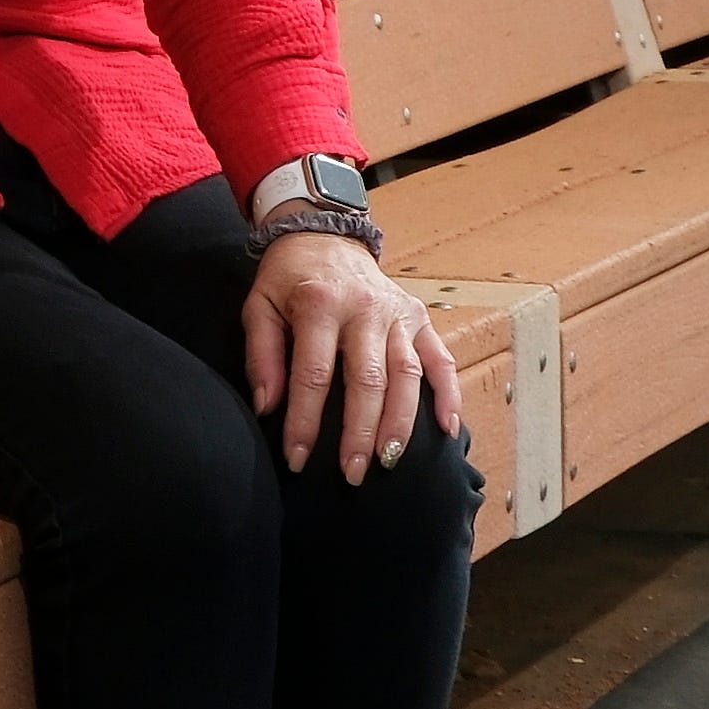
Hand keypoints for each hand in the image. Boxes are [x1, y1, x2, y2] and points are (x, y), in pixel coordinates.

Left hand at [240, 226, 457, 485]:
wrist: (324, 234)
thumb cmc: (287, 279)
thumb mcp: (259, 307)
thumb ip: (262, 356)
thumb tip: (267, 407)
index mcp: (319, 304)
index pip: (313, 375)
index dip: (304, 421)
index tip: (296, 460)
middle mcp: (364, 309)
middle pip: (368, 381)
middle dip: (360, 433)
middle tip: (352, 474)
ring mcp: (398, 313)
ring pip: (407, 375)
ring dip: (401, 422)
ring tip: (389, 461)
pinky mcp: (420, 317)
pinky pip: (441, 359)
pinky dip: (449, 394)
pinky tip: (448, 429)